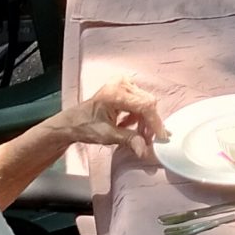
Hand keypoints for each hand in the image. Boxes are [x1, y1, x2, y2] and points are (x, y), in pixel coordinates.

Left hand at [47, 78, 164, 159]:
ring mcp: (123, 83)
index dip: (155, 123)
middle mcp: (121, 83)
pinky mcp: (124, 87)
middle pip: (148, 103)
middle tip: (146, 140)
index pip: (145, 105)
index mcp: (116, 93)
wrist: (72, 122)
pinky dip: (138, 116)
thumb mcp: (108, 136)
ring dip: (144, 121)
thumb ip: (129, 140)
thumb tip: (145, 150)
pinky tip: (128, 124)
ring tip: (135, 134)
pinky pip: (140, 102)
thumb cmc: (86, 126)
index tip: (161, 138)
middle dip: (150, 123)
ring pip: (145, 103)